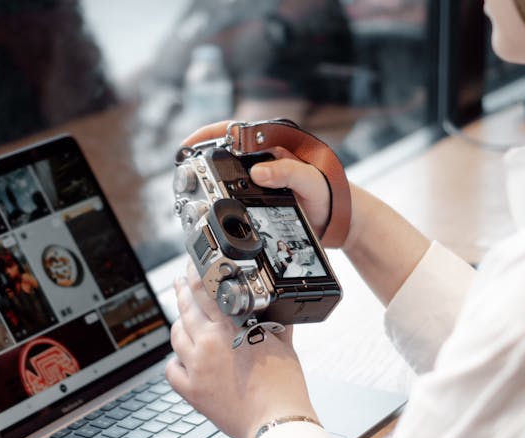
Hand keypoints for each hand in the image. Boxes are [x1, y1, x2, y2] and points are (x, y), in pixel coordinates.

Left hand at [165, 262, 318, 437]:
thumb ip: (275, 320)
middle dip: (182, 290)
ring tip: (182, 316)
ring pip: (176, 335)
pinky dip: (174, 361)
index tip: (194, 265)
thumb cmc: (284, 387)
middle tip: (181, 281)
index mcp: (232, 327)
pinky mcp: (191, 390)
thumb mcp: (284, 343)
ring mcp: (197, 366)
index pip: (206, 289)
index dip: (196, 272)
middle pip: (186, 306)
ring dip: (178, 322)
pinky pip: (171, 369)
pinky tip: (181, 357)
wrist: (277, 421)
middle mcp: (209, 342)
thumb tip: (275, 306)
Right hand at [180, 121, 338, 247]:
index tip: (189, 144)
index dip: (208, 134)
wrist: (340, 221)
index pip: (235, 130)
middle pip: (224, 151)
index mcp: (275, 145)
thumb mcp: (311, 182)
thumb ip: (288, 173)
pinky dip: (220, 196)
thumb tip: (259, 171)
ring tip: (193, 188)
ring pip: (227, 172)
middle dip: (202, 158)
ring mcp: (260, 177)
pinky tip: (212, 205)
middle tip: (184, 171)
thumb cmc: (331, 195)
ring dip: (209, 178)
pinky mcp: (260, 195)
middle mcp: (264, 158)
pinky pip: (233, 191)